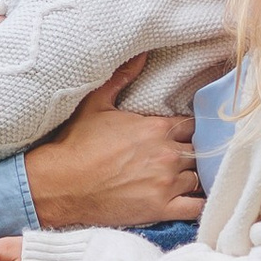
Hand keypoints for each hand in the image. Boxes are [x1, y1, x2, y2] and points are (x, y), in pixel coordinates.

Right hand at [24, 60, 200, 230]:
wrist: (61, 183)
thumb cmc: (77, 144)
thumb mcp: (97, 104)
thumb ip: (122, 78)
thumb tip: (140, 53)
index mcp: (157, 128)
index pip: (192, 125)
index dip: (189, 130)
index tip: (183, 135)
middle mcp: (167, 154)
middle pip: (199, 152)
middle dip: (193, 154)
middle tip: (183, 158)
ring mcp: (166, 183)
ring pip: (198, 178)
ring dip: (193, 177)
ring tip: (184, 179)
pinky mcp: (160, 208)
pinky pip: (195, 208)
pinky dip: (198, 204)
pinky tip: (193, 201)